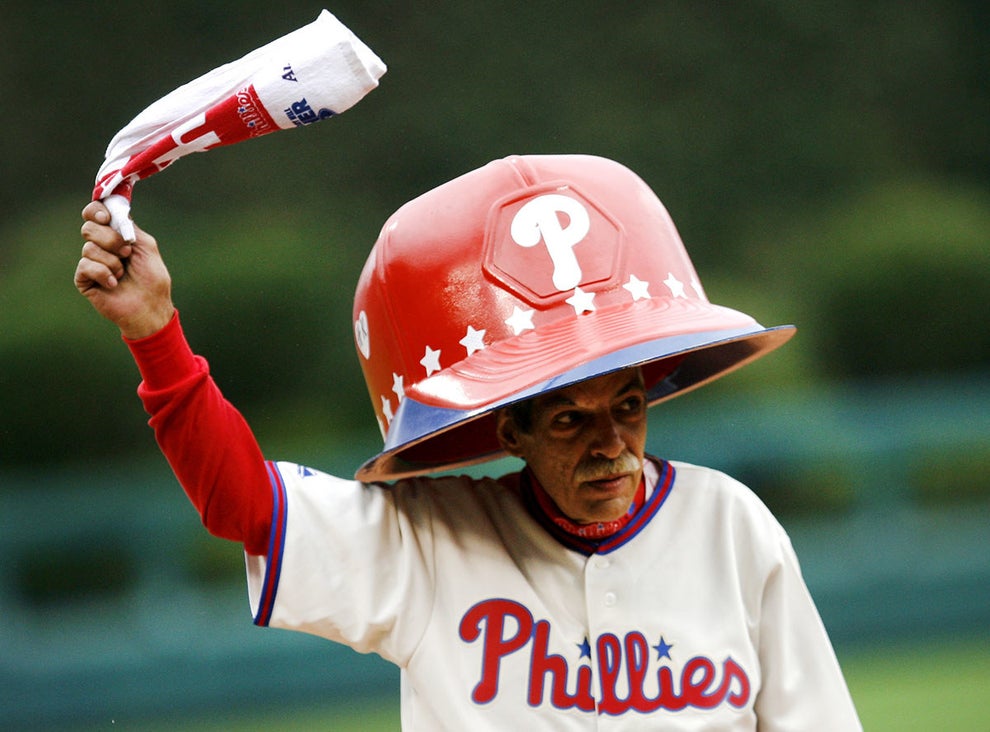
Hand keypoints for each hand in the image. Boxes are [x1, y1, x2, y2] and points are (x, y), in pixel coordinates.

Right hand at [75, 201, 174, 339]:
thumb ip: (129, 227)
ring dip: (112, 261)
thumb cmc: (152, 279)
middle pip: (89, 228)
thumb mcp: (147, 247)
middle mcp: (101, 247)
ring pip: (89, 248)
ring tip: (123, 274)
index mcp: (115, 236)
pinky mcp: (84, 279)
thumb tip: (113, 209)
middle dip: (110, 239)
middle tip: (126, 253)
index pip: (95, 214)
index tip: (107, 218)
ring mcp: (91, 263)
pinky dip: (103, 273)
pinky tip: (114, 284)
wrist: (150, 307)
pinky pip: (85, 266)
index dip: (97, 211)